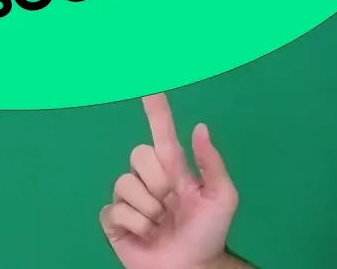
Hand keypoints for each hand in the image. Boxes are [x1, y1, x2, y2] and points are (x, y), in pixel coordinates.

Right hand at [99, 93, 240, 268]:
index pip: (162, 132)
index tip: (149, 86)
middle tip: (173, 202)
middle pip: (139, 155)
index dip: (155, 110)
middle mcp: (149, 178)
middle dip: (158, 179)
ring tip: (161, 223)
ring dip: (148, 207)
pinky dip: (134, 223)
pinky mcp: (114, 221)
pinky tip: (146, 234)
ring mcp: (130, 199)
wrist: (192, 267)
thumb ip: (211, 162)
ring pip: (124, 182)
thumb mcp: (222, 196)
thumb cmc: (209, 232)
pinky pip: (114, 209)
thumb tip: (200, 127)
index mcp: (175, 168)